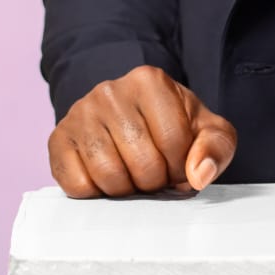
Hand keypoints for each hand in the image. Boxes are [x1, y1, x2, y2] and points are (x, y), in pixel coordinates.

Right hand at [47, 65, 237, 198]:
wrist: (129, 116)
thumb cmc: (172, 126)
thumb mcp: (206, 130)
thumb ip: (216, 147)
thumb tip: (199, 175)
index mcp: (149, 80)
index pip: (174, 143)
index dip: (181, 167)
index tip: (177, 164)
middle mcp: (109, 91)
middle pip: (142, 163)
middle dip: (155, 181)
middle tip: (154, 174)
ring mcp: (79, 114)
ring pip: (109, 176)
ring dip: (127, 190)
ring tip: (132, 176)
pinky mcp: (58, 139)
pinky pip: (77, 185)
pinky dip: (95, 194)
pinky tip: (106, 178)